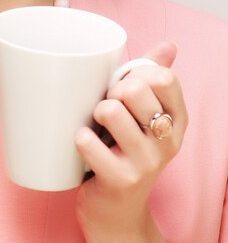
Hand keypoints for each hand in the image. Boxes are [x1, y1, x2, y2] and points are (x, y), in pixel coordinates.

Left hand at [74, 42, 187, 242]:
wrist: (117, 212)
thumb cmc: (125, 151)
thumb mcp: (145, 115)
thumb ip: (154, 77)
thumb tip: (169, 45)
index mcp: (176, 120)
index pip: (162, 77)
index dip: (136, 73)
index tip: (125, 86)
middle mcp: (167, 142)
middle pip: (134, 89)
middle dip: (111, 90)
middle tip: (105, 109)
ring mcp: (145, 163)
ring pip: (110, 110)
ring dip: (95, 113)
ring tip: (97, 127)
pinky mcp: (120, 180)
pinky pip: (89, 142)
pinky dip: (80, 138)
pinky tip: (85, 144)